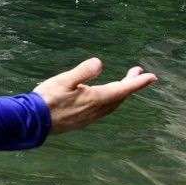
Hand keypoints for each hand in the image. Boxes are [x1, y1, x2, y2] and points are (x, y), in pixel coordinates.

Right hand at [33, 58, 156, 134]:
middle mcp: (96, 110)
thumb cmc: (47, 99)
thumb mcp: (63, 80)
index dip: (138, 82)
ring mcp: (90, 117)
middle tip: (138, 71)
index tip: (152, 77)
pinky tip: (106, 97)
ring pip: (113, 104)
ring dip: (121, 92)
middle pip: (120, 97)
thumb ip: (82, 72)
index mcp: (95, 99)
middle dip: (131, 84)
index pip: (122, 89)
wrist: (33, 122)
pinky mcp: (83, 120)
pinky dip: (112, 100)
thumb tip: (100, 62)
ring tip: (125, 81)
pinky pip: (105, 110)